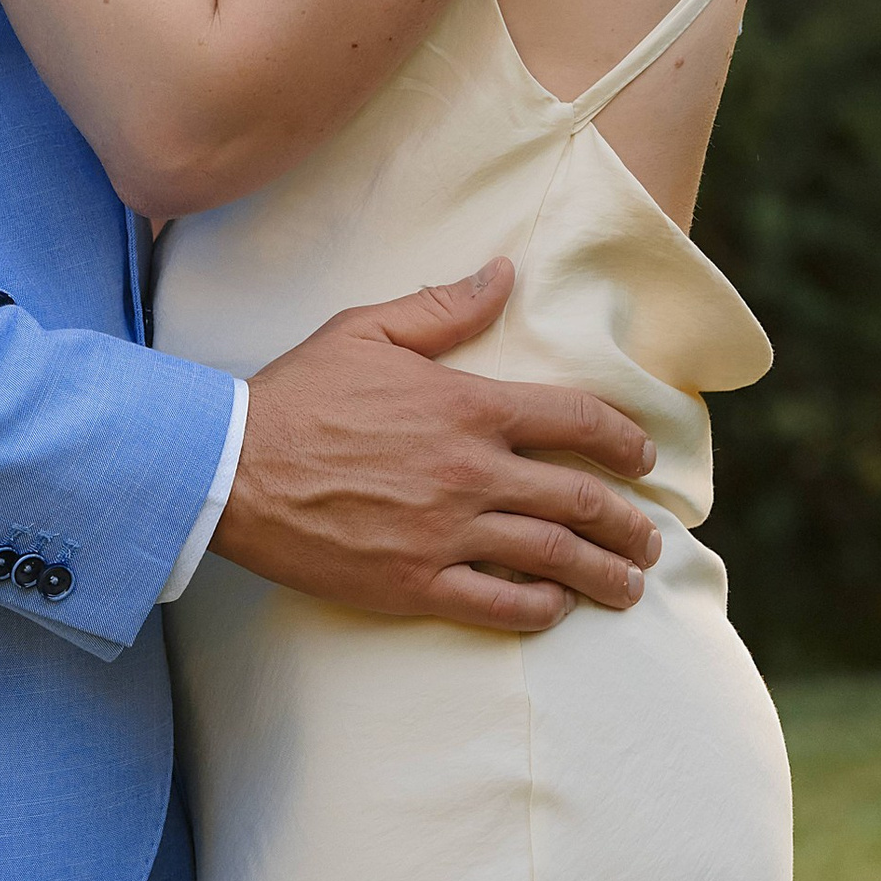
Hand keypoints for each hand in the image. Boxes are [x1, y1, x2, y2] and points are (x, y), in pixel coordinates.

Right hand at [212, 258, 662, 632]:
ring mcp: (445, 533)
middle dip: (628, 522)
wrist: (231, 468)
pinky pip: (499, 605)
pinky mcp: (414, 583)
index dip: (623, 440)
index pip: (574, 421)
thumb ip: (444, 307)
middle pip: (579, 499)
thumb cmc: (298, 395)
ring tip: (630, 584)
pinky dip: (539, 608)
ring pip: (551, 557)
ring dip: (603, 573)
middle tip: (650, 537)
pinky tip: (555, 606)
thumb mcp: (368, 331)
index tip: (644, 457)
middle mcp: (469, 472)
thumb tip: (504, 272)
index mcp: (466, 407)